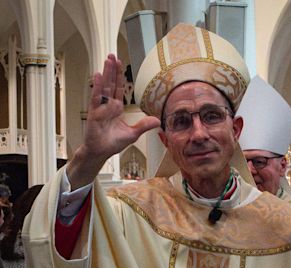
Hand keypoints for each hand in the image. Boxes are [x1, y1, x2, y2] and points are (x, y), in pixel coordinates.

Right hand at [67, 54, 160, 188]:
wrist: (101, 152)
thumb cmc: (112, 143)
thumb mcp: (133, 133)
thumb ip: (144, 125)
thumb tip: (157, 120)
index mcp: (116, 108)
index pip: (119, 88)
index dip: (120, 76)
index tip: (120, 64)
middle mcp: (108, 105)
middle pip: (111, 84)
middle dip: (112, 69)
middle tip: (113, 55)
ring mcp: (100, 108)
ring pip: (104, 87)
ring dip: (106, 73)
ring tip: (107, 60)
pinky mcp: (94, 113)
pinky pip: (96, 98)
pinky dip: (97, 87)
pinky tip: (98, 75)